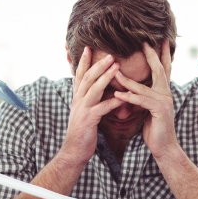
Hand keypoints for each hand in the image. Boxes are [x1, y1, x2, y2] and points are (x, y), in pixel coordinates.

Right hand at [63, 47, 124, 162]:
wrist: (74, 151)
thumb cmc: (82, 131)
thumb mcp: (83, 111)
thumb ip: (88, 99)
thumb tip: (93, 88)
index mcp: (77, 97)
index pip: (80, 75)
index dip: (84, 61)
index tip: (89, 47)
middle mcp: (78, 100)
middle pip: (88, 77)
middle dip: (98, 64)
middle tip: (110, 53)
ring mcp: (82, 109)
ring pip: (94, 89)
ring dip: (106, 76)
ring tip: (117, 66)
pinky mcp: (88, 120)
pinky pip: (102, 108)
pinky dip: (113, 101)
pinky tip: (123, 96)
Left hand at [114, 41, 177, 158]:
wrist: (163, 146)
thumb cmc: (154, 128)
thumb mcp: (147, 108)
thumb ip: (142, 96)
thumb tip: (131, 87)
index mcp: (163, 91)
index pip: (163, 69)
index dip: (161, 54)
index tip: (158, 40)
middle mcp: (166, 93)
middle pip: (159, 70)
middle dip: (152, 55)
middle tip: (144, 42)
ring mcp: (164, 101)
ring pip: (143, 86)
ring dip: (127, 80)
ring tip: (114, 71)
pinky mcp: (159, 110)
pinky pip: (141, 101)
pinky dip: (128, 97)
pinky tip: (117, 95)